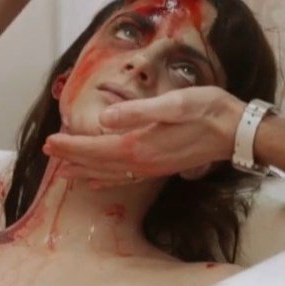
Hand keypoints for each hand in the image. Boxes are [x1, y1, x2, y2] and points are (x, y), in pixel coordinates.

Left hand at [43, 86, 243, 184]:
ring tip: (63, 169)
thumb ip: (138, 111)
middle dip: (72, 157)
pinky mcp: (161, 166)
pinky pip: (125, 178)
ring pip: (110, 173)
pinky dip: (107, 179)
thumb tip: (104, 118)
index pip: (96, 147)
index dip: (71, 146)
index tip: (50, 142)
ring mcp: (152, 167)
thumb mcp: (174, 103)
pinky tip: (99, 181)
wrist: (237, 131)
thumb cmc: (208, 110)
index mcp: (141, 144)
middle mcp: (143, 161)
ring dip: (86, 169)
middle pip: (98, 162)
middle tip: (47, 151)